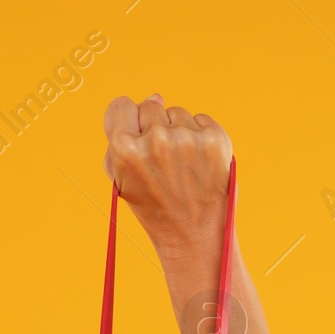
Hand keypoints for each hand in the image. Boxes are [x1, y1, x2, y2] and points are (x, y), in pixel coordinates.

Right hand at [103, 94, 232, 261]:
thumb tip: (156, 96)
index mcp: (125, 149)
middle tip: (163, 163)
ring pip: (177, 113)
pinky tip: (199, 163)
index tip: (137, 140)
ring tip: (183, 166)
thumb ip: (123, 135)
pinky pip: (201, 120)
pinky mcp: (214, 139)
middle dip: (154, 129)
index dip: (128, 122)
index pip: (121, 105)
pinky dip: (200, 137)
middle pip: (150, 107)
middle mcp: (156, 140)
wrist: (195, 237)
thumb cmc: (155, 207)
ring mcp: (187, 139)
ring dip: (179, 133)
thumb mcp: (121, 178)